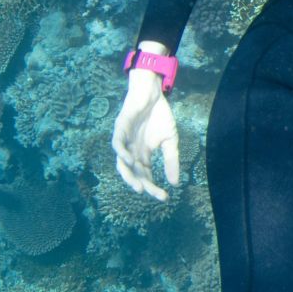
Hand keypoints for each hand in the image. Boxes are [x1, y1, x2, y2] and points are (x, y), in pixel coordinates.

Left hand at [112, 69, 179, 200]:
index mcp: (143, 155)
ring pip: (121, 162)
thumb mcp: (170, 140)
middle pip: (133, 173)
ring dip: (128, 175)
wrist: (153, 93)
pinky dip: (121, 153)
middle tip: (149, 193)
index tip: (164, 198)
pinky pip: (117, 143)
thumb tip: (175, 183)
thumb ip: (171, 160)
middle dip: (141, 184)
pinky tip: (130, 160)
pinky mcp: (120, 127)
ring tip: (138, 186)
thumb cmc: (160, 115)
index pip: (146, 175)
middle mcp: (132, 150)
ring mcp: (125, 140)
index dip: (153, 187)